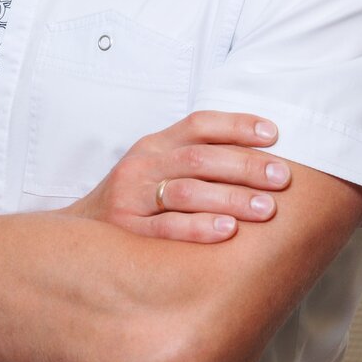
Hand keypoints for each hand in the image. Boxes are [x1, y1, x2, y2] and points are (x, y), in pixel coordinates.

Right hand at [70, 111, 288, 242]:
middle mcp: (142, 165)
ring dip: (231, 198)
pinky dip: (199, 228)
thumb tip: (261, 153)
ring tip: (266, 208)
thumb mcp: (156, 168)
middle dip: (246, 166)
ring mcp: (132, 197)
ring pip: (187, 191)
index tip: (274, 135)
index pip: (199, 124)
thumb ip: (194, 156)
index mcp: (154, 144)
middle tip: (282, 178)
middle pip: (199, 157)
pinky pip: (167, 228)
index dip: (237, 125)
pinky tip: (228, 231)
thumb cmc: (134, 201)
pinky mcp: (127, 230)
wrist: (79, 236)